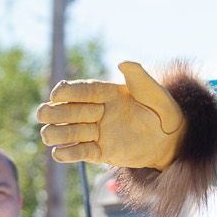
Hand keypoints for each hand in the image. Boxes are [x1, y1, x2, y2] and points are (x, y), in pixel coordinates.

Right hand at [38, 61, 184, 167]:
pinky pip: (80, 152)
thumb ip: (140, 78)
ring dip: (56, 133)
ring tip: (48, 135)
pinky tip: (59, 154)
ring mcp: (97, 132)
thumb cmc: (164, 112)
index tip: (56, 93)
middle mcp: (98, 111)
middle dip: (56, 112)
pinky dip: (68, 154)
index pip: (82, 90)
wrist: (171, 140)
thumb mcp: (155, 93)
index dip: (68, 91)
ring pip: (69, 132)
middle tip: (45, 114)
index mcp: (107, 93)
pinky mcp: (101, 152)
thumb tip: (123, 62)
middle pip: (69, 111)